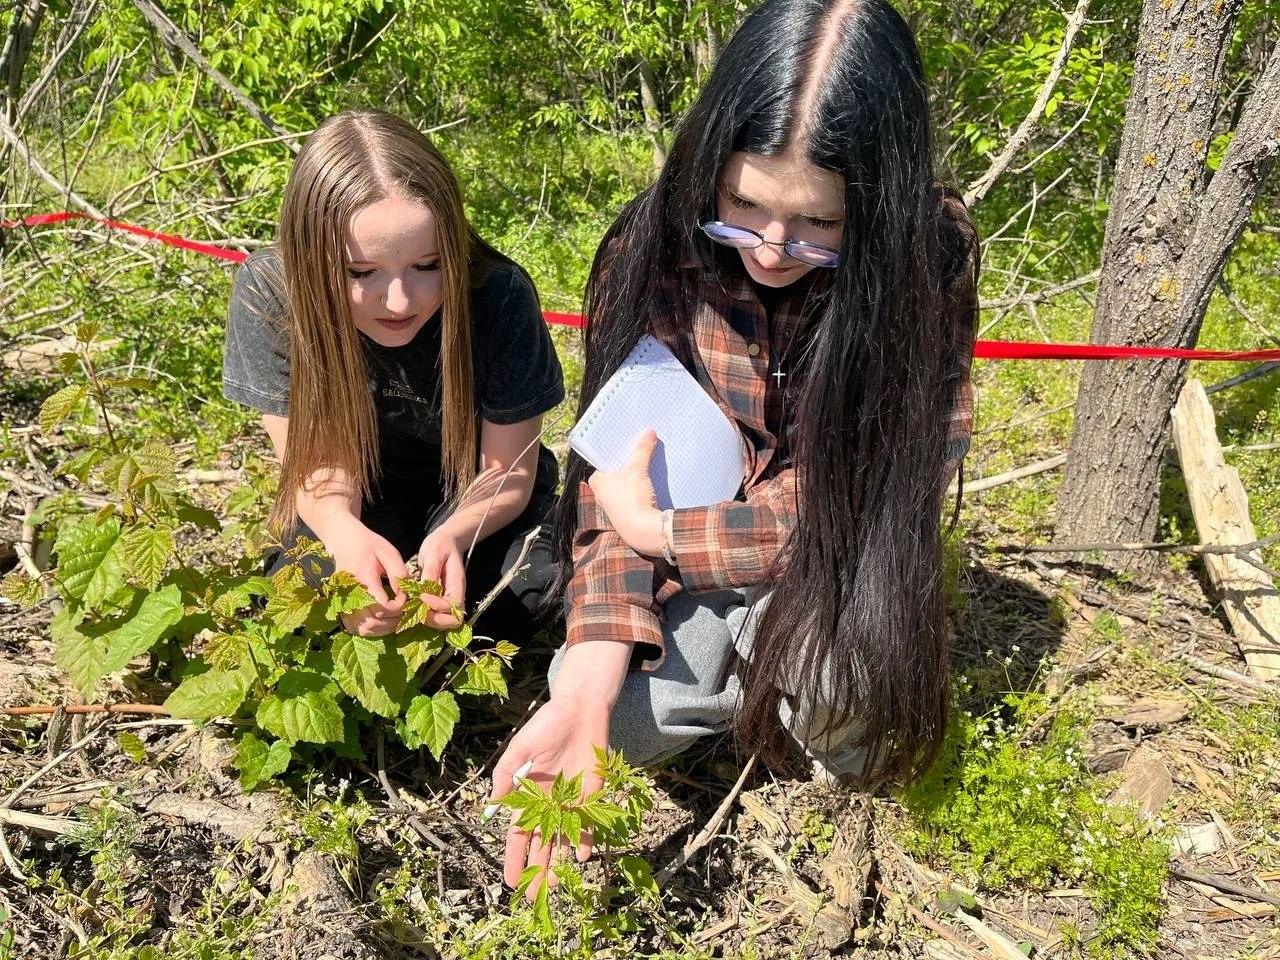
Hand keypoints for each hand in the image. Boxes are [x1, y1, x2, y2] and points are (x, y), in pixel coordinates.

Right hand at [323, 513, 407, 635]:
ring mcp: (345, 604)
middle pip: (375, 621)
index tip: (405, 597)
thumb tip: (405, 595)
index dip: (399, 607)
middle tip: (405, 608)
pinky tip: (384, 619)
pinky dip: (374, 629)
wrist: (343, 542)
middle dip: (396, 618)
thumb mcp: (388, 553)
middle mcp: (351, 596)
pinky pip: (359, 629)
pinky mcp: (343, 609)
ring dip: (386, 627)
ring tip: (397, 614)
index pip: (383, 607)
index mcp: (363, 580)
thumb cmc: (368, 545)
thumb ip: (399, 574)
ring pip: (367, 629)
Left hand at [415, 528, 465, 628]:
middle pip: (452, 621)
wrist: (445, 541)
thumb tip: (425, 591)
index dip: (437, 605)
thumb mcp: (434, 552)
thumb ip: (431, 572)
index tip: (421, 596)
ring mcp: (449, 600)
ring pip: (444, 623)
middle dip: (434, 619)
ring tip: (414, 608)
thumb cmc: (440, 545)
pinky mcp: (440, 601)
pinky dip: (426, 617)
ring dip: (429, 620)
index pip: (453, 606)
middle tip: (417, 609)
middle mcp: (456, 595)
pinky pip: (437, 617)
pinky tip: (414, 606)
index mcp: (457, 584)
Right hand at [490, 694, 610, 899]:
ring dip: (558, 864)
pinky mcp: (591, 795)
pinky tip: (581, 859)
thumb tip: (493, 806)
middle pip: (541, 845)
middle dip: (536, 871)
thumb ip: (506, 776)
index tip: (510, 881)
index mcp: (529, 795)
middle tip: (532, 898)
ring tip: (553, 887)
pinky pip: (587, 824)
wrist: (580, 710)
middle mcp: (549, 804)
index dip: (515, 858)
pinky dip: (584, 840)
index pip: (519, 835)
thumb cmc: (546, 725)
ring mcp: (571, 801)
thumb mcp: (520, 749)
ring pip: (563, 841)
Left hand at [587, 428, 663, 555]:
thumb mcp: (637, 470)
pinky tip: (650, 480)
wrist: (642, 531)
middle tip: (639, 445)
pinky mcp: (625, 513)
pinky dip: (639, 486)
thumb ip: (642, 450)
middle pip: (615, 470)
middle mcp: (600, 493)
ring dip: (635, 473)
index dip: (616, 449)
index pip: (605, 459)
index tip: (627, 439)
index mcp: (596, 481)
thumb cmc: (632, 499)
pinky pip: (631, 493)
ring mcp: (613, 505)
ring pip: (624, 483)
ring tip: (647, 459)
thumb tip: (649, 432)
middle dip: (627, 460)